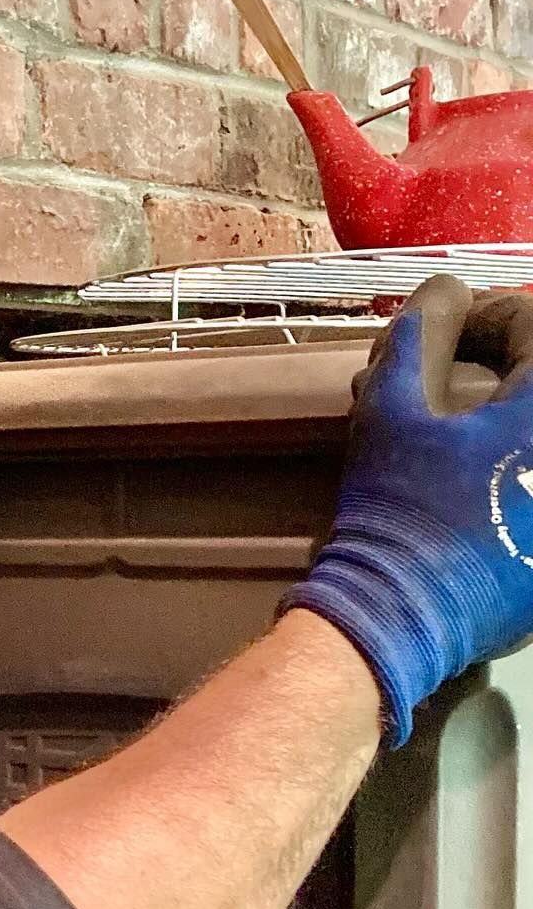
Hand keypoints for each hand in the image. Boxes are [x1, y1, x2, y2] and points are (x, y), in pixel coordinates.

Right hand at [283, 275, 532, 745]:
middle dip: (494, 369)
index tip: (438, 334)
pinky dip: (512, 476)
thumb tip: (441, 291)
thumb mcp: (389, 412)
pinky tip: (470, 489)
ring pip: (528, 441)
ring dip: (501, 422)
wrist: (399, 617)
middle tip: (442, 386)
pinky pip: (531, 490)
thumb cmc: (397, 509)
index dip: (480, 317)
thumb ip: (416, 336)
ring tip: (449, 439)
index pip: (532, 325)